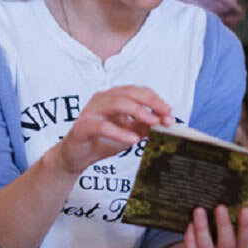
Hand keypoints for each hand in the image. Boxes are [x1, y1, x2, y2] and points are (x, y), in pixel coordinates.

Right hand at [51, 85, 172, 175]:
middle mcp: (102, 99)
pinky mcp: (83, 126)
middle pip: (129, 92)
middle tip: (164, 114)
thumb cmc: (103, 141)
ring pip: (116, 103)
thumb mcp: (129, 132)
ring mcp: (91, 111)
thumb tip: (164, 120)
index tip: (169, 112)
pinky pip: (103, 126)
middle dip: (150, 102)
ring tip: (153, 123)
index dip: (155, 99)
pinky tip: (133, 139)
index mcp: (113, 97)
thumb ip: (144, 125)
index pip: (137, 91)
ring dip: (138, 112)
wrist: (77, 156)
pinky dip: (120, 132)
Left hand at [180, 205, 247, 247]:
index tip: (245, 209)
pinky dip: (190, 240)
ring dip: (202, 228)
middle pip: (226, 245)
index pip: (246, 242)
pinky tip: (189, 226)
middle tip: (220, 207)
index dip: (246, 227)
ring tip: (199, 211)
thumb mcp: (228, 245)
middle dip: (223, 225)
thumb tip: (229, 201)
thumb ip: (230, 230)